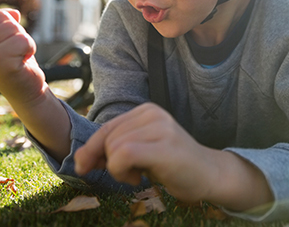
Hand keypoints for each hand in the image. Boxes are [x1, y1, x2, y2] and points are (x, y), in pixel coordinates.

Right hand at [0, 4, 47, 104]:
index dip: (6, 23)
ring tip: (16, 57)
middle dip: (16, 32)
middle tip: (13, 52)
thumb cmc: (14, 60)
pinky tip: (21, 62)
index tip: (3, 43)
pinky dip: (30, 48)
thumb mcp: (4, 36)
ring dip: (23, 41)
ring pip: (14, 27)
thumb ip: (3, 20)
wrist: (24, 90)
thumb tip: (13, 13)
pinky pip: (24, 40)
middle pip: (3, 17)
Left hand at [75, 103, 271, 210]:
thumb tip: (79, 158)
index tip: (87, 168)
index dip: (91, 150)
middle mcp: (153, 113)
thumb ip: (114, 149)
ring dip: (117, 170)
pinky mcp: (164, 145)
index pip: (106, 128)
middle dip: (107, 162)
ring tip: (139, 174)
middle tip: (129, 175)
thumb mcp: (140, 151)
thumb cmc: (173, 166)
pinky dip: (121, 171)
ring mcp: (161, 127)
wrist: (209, 175)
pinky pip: (122, 155)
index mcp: (147, 111)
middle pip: (107, 138)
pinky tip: (139, 177)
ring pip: (113, 147)